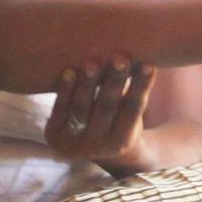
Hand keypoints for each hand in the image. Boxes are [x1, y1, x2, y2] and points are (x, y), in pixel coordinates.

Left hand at [45, 54, 157, 176]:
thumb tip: (143, 52)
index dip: (141, 87)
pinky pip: (60, 110)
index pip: (133, 109)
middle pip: (107, 108)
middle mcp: (98, 146)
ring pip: (81, 109)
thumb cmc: (116, 120)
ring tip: (92, 63)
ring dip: (87, 85)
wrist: (89, 149)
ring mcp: (73, 142)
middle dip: (114, 82)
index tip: (148, 64)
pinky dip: (65, 90)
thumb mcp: (128, 116)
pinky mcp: (53, 135)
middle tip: (120, 58)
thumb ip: (131, 92)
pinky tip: (70, 71)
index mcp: (122, 141)